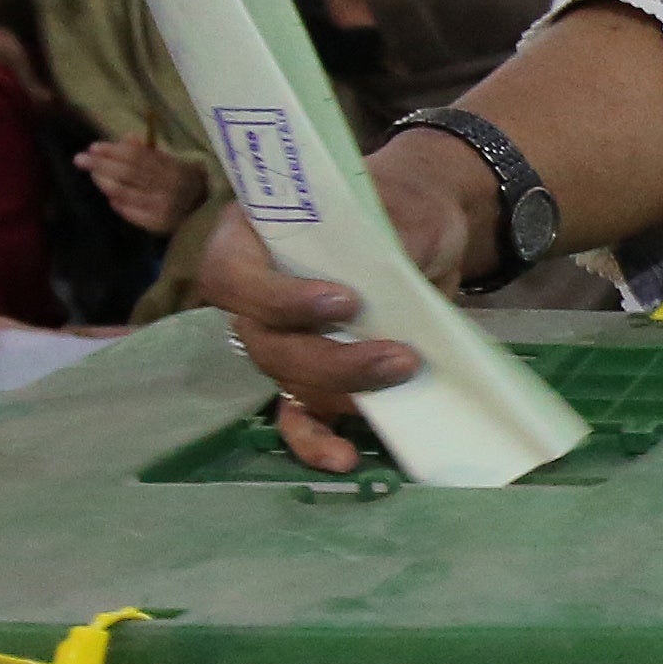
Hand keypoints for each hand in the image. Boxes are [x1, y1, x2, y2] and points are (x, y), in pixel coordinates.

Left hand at [83, 137, 206, 235]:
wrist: (205, 215)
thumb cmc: (184, 183)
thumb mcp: (172, 163)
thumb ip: (149, 152)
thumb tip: (126, 138)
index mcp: (174, 168)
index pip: (137, 156)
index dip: (113, 150)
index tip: (93, 147)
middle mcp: (168, 187)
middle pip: (128, 172)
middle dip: (101, 164)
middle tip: (79, 159)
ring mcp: (162, 207)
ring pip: (124, 192)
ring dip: (104, 182)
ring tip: (93, 175)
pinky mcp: (157, 224)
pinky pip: (129, 212)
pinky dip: (116, 202)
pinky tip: (110, 195)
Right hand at [189, 129, 492, 475]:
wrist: (430, 229)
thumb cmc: (403, 206)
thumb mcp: (401, 207)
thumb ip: (384, 241)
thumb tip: (390, 285)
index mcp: (253, 237)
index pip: (231, 276)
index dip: (279, 298)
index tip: (343, 301)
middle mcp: (255, 295)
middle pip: (266, 342)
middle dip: (331, 358)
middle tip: (397, 355)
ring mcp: (282, 340)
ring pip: (290, 379)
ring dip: (345, 387)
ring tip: (405, 373)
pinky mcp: (314, 375)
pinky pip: (298, 416)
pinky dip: (316, 440)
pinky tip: (344, 457)